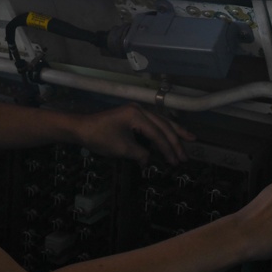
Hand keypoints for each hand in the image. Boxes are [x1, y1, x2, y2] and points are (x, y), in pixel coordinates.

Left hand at [74, 103, 195, 165]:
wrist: (82, 128)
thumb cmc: (100, 138)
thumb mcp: (121, 149)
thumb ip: (140, 153)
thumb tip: (149, 160)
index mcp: (136, 114)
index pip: (157, 133)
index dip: (167, 149)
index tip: (175, 162)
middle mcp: (139, 109)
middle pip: (163, 125)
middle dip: (176, 141)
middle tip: (185, 156)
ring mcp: (137, 110)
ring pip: (161, 121)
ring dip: (174, 131)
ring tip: (190, 138)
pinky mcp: (133, 114)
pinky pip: (153, 122)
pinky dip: (164, 129)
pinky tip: (172, 134)